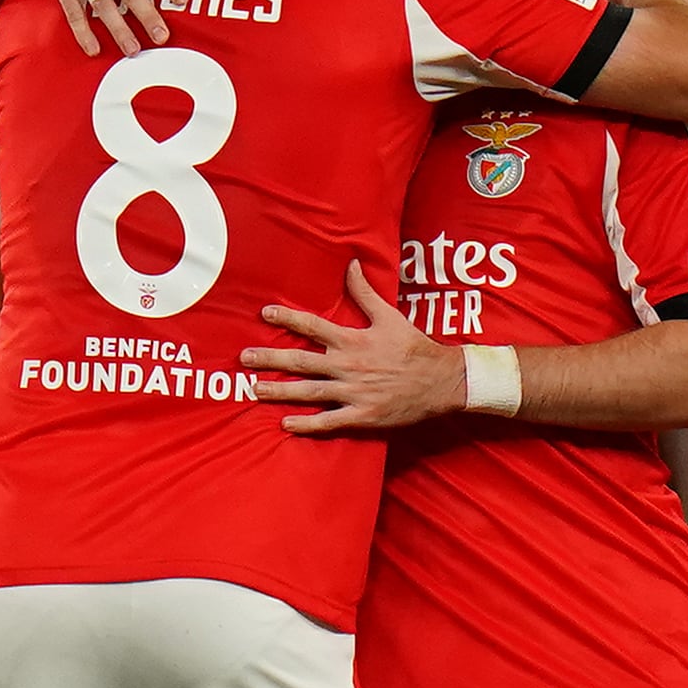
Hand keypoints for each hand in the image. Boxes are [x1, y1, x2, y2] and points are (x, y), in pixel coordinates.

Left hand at [242, 262, 458, 430]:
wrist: (443, 381)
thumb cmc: (414, 347)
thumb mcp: (390, 316)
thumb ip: (365, 292)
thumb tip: (351, 263)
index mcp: (353, 340)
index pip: (313, 326)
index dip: (288, 318)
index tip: (264, 314)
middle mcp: (349, 366)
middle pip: (302, 361)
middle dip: (270, 359)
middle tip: (244, 358)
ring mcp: (354, 393)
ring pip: (309, 391)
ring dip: (280, 391)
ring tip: (254, 390)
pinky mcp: (362, 416)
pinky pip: (329, 421)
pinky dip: (306, 424)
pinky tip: (285, 424)